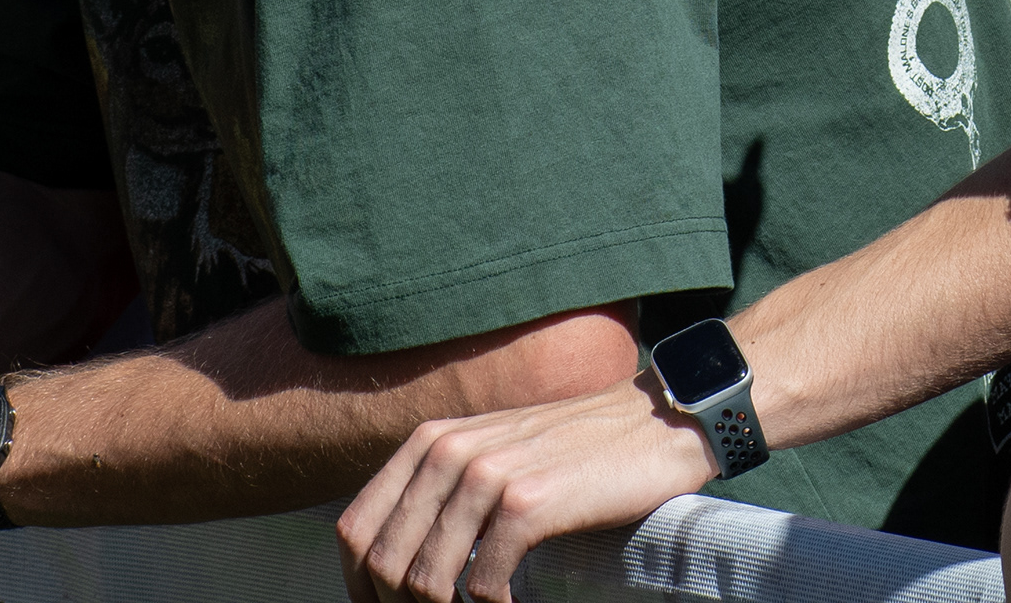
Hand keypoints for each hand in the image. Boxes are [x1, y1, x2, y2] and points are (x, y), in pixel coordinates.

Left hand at [339, 380, 715, 602]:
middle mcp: (449, 452)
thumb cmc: (574, 451)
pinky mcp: (529, 503)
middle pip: (385, 562)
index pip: (356, 529)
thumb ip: (441, 489)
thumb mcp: (492, 452)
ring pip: (426, 581)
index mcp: (430, 441)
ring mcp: (488, 476)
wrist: (654, 424)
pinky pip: (483, 584)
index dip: (359, 587)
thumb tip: (396, 563)